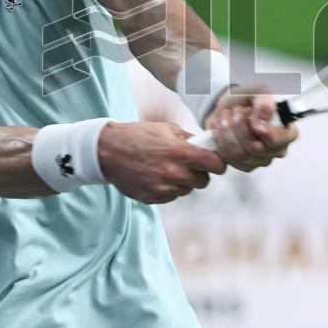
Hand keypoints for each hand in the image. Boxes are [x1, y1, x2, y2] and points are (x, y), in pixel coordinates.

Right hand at [97, 121, 226, 203]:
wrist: (108, 151)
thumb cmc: (139, 136)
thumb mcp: (166, 129)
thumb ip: (189, 139)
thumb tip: (209, 146)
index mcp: (179, 152)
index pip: (214, 164)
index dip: (219, 164)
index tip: (217, 163)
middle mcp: (172, 172)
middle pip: (203, 182)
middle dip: (200, 173)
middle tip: (189, 165)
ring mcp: (161, 188)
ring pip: (187, 190)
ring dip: (183, 182)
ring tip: (167, 168)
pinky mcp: (151, 198)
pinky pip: (171, 197)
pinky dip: (168, 189)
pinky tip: (156, 176)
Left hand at [204, 84, 297, 171]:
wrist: (229, 108)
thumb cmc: (248, 100)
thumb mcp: (259, 91)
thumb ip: (264, 101)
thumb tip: (264, 117)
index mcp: (287, 133)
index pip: (282, 141)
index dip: (267, 132)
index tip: (253, 120)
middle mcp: (275, 150)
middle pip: (257, 149)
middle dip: (241, 126)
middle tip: (237, 110)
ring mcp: (258, 160)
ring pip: (240, 154)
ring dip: (228, 130)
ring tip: (227, 115)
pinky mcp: (241, 165)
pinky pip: (227, 158)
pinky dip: (220, 139)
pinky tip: (220, 126)